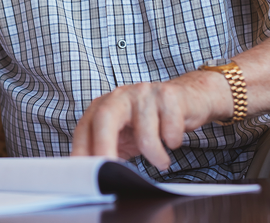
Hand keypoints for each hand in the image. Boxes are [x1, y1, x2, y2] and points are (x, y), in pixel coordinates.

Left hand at [71, 71, 228, 169]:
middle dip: (104, 147)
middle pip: (105, 118)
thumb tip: (97, 177)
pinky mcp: (168, 95)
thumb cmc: (152, 121)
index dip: (81, 150)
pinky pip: (170, 130)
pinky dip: (173, 142)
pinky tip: (173, 139)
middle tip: (111, 172)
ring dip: (154, 155)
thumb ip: (109, 150)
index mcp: (104, 105)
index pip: (85, 127)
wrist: (189, 98)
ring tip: (161, 162)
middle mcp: (120, 95)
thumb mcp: (125, 136)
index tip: (82, 173)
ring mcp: (143, 93)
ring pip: (144, 133)